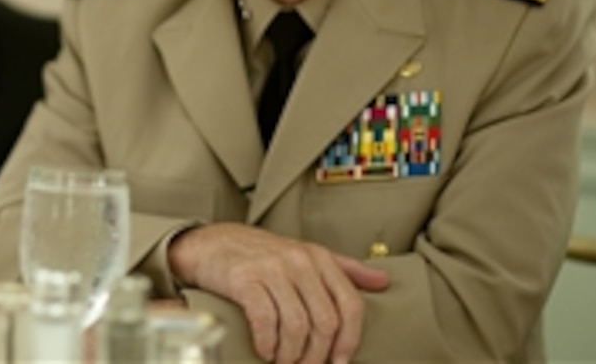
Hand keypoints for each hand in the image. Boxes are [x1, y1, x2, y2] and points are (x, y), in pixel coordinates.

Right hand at [168, 223, 388, 363]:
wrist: (211, 243)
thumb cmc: (262, 254)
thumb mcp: (307, 254)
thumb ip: (346, 269)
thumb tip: (383, 282)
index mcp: (320, 257)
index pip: (350, 305)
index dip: (349, 340)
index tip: (339, 361)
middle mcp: (299, 260)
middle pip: (325, 321)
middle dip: (318, 355)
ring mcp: (271, 269)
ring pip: (297, 326)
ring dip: (292, 355)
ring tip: (284, 361)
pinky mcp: (244, 279)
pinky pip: (265, 320)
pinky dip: (268, 344)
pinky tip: (265, 350)